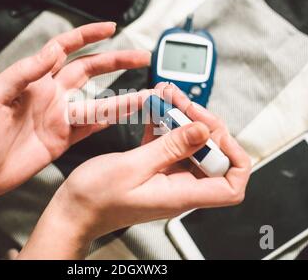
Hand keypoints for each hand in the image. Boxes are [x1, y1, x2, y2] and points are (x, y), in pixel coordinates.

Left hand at [0, 22, 150, 197]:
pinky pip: (92, 127)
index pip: (65, 49)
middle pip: (90, 70)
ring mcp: (60, 117)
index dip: (87, 36)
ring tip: (146, 93)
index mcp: (35, 79)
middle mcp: (52, 95)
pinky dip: (109, 121)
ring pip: (98, 102)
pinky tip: (126, 115)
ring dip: (122, 97)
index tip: (110, 29)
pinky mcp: (64, 139)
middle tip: (141, 56)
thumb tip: (52, 51)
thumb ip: (24, 72)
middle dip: (116, 61)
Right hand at [19, 83, 251, 258]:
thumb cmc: (96, 199)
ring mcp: (167, 177)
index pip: (232, 185)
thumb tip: (203, 131)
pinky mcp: (153, 168)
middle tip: (182, 104)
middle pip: (213, 156)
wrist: (74, 210)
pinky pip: (168, 144)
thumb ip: (170, 148)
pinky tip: (155, 108)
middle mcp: (180, 186)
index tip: (216, 132)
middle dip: (202, 124)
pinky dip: (164, 125)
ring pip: (189, 145)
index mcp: (181, 193)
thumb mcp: (133, 167)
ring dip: (181, 120)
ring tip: (167, 97)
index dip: (234, 156)